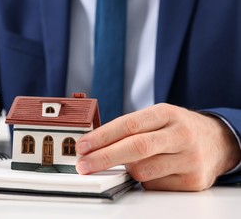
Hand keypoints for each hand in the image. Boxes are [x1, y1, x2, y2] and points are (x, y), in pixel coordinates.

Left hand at [75, 103, 240, 190]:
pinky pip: (155, 185)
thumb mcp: (157, 118)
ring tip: (130, 163)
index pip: (129, 124)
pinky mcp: (193, 180)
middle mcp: (180, 134)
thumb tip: (94, 145)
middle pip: (136, 148)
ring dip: (127, 170)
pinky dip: (145, 180)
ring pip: (143, 171)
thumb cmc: (177, 129)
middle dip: (104, 158)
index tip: (83, 146)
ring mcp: (189, 158)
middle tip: (84, 165)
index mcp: (166, 113)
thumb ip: (130, 129)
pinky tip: (153, 171)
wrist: (217, 141)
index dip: (102, 136)